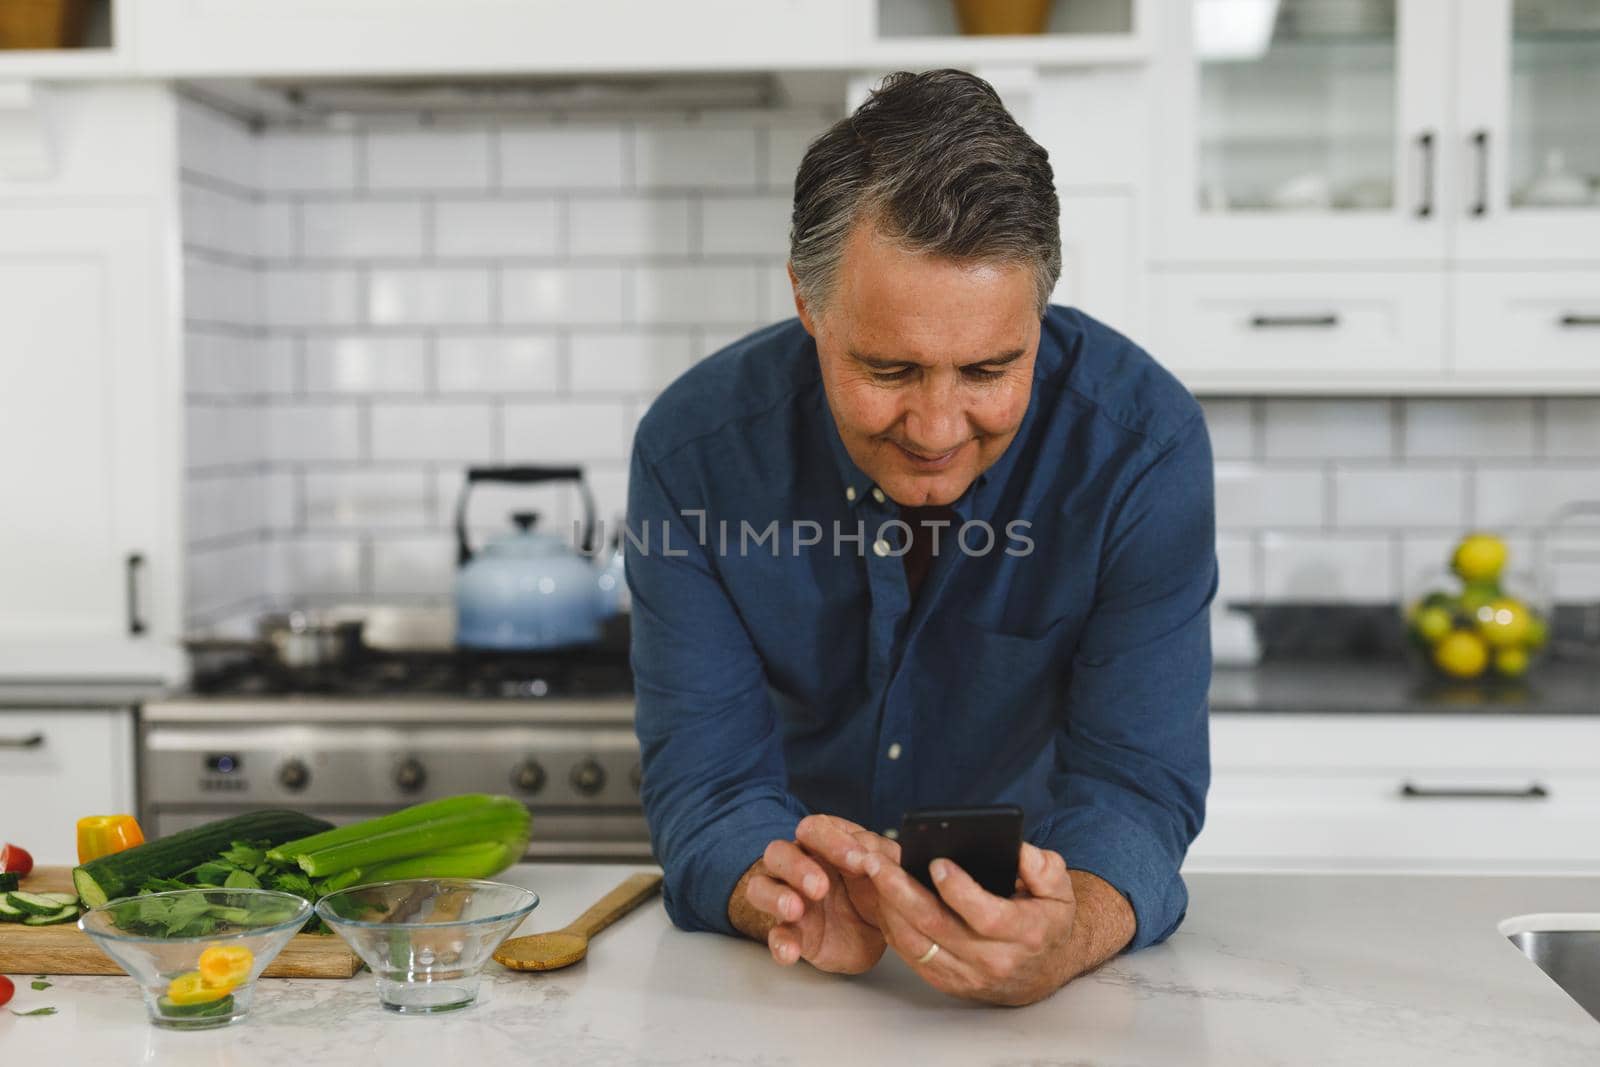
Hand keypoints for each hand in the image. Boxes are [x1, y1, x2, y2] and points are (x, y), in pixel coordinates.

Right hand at [729, 815, 895, 974]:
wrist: (870, 936)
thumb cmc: (871, 892)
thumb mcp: (885, 873)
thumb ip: (882, 857)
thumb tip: (874, 854)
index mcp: (823, 845)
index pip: (814, 829)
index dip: (831, 840)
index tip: (858, 860)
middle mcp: (798, 866)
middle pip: (778, 852)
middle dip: (797, 867)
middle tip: (821, 887)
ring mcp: (788, 899)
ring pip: (761, 887)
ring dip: (776, 897)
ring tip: (794, 910)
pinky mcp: (789, 933)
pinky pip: (774, 935)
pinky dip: (779, 943)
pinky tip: (790, 953)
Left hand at [860, 842, 1078, 1005]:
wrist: (1043, 970)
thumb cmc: (1046, 920)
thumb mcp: (1058, 887)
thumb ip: (1042, 866)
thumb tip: (1014, 849)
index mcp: (1026, 934)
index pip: (986, 915)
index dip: (959, 890)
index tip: (937, 862)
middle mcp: (995, 960)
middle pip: (938, 927)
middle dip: (902, 891)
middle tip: (879, 862)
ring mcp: (968, 976)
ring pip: (917, 943)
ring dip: (888, 908)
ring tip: (874, 874)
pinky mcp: (948, 983)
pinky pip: (912, 956)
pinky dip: (892, 927)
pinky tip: (882, 900)